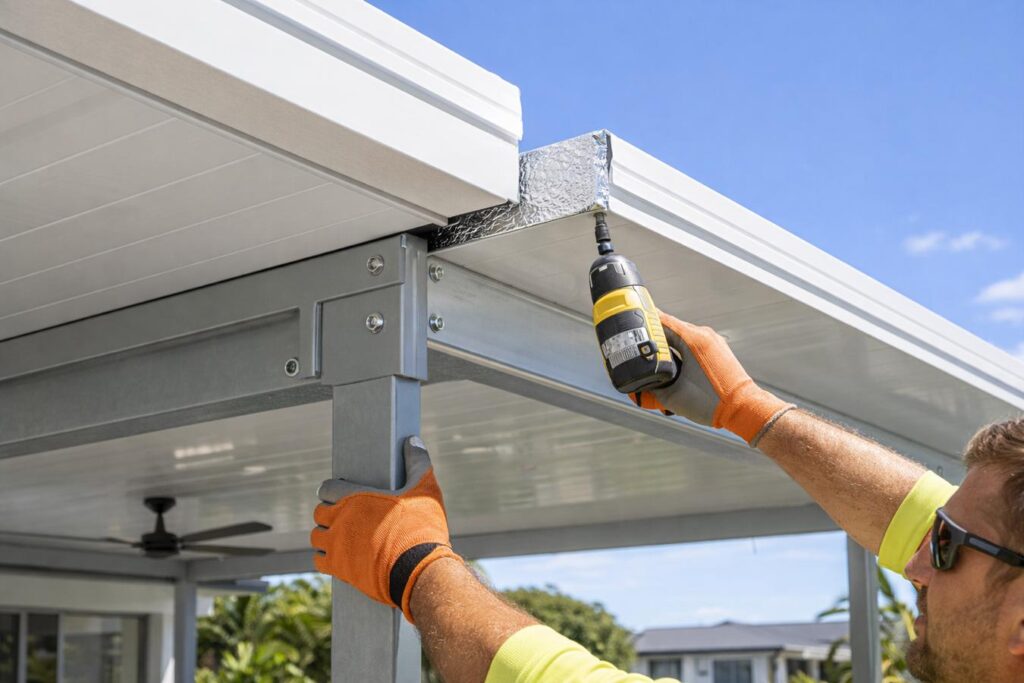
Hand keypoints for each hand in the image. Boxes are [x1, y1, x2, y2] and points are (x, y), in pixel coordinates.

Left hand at [311, 436, 459, 622]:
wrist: (419, 570)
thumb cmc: (422, 527)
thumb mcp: (425, 488)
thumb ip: (417, 462)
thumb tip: (412, 441)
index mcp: (355, 497)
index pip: (327, 488)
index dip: (334, 491)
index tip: (342, 495)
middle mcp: (340, 520)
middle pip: (319, 513)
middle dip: (328, 513)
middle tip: (344, 517)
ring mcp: (337, 546)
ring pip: (316, 537)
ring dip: (325, 535)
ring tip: (340, 536)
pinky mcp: (339, 569)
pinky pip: (319, 562)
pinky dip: (325, 558)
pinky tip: (339, 557)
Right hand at [633, 312, 794, 444]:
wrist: (743, 409)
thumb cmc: (709, 403)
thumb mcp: (672, 396)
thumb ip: (651, 387)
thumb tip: (638, 384)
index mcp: (692, 339)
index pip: (660, 320)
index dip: (642, 321)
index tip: (627, 322)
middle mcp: (703, 335)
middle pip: (670, 327)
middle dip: (652, 335)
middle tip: (634, 343)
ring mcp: (712, 341)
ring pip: (681, 335)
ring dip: (666, 343)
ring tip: (651, 356)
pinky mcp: (717, 350)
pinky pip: (693, 343)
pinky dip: (680, 349)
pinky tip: (671, 363)